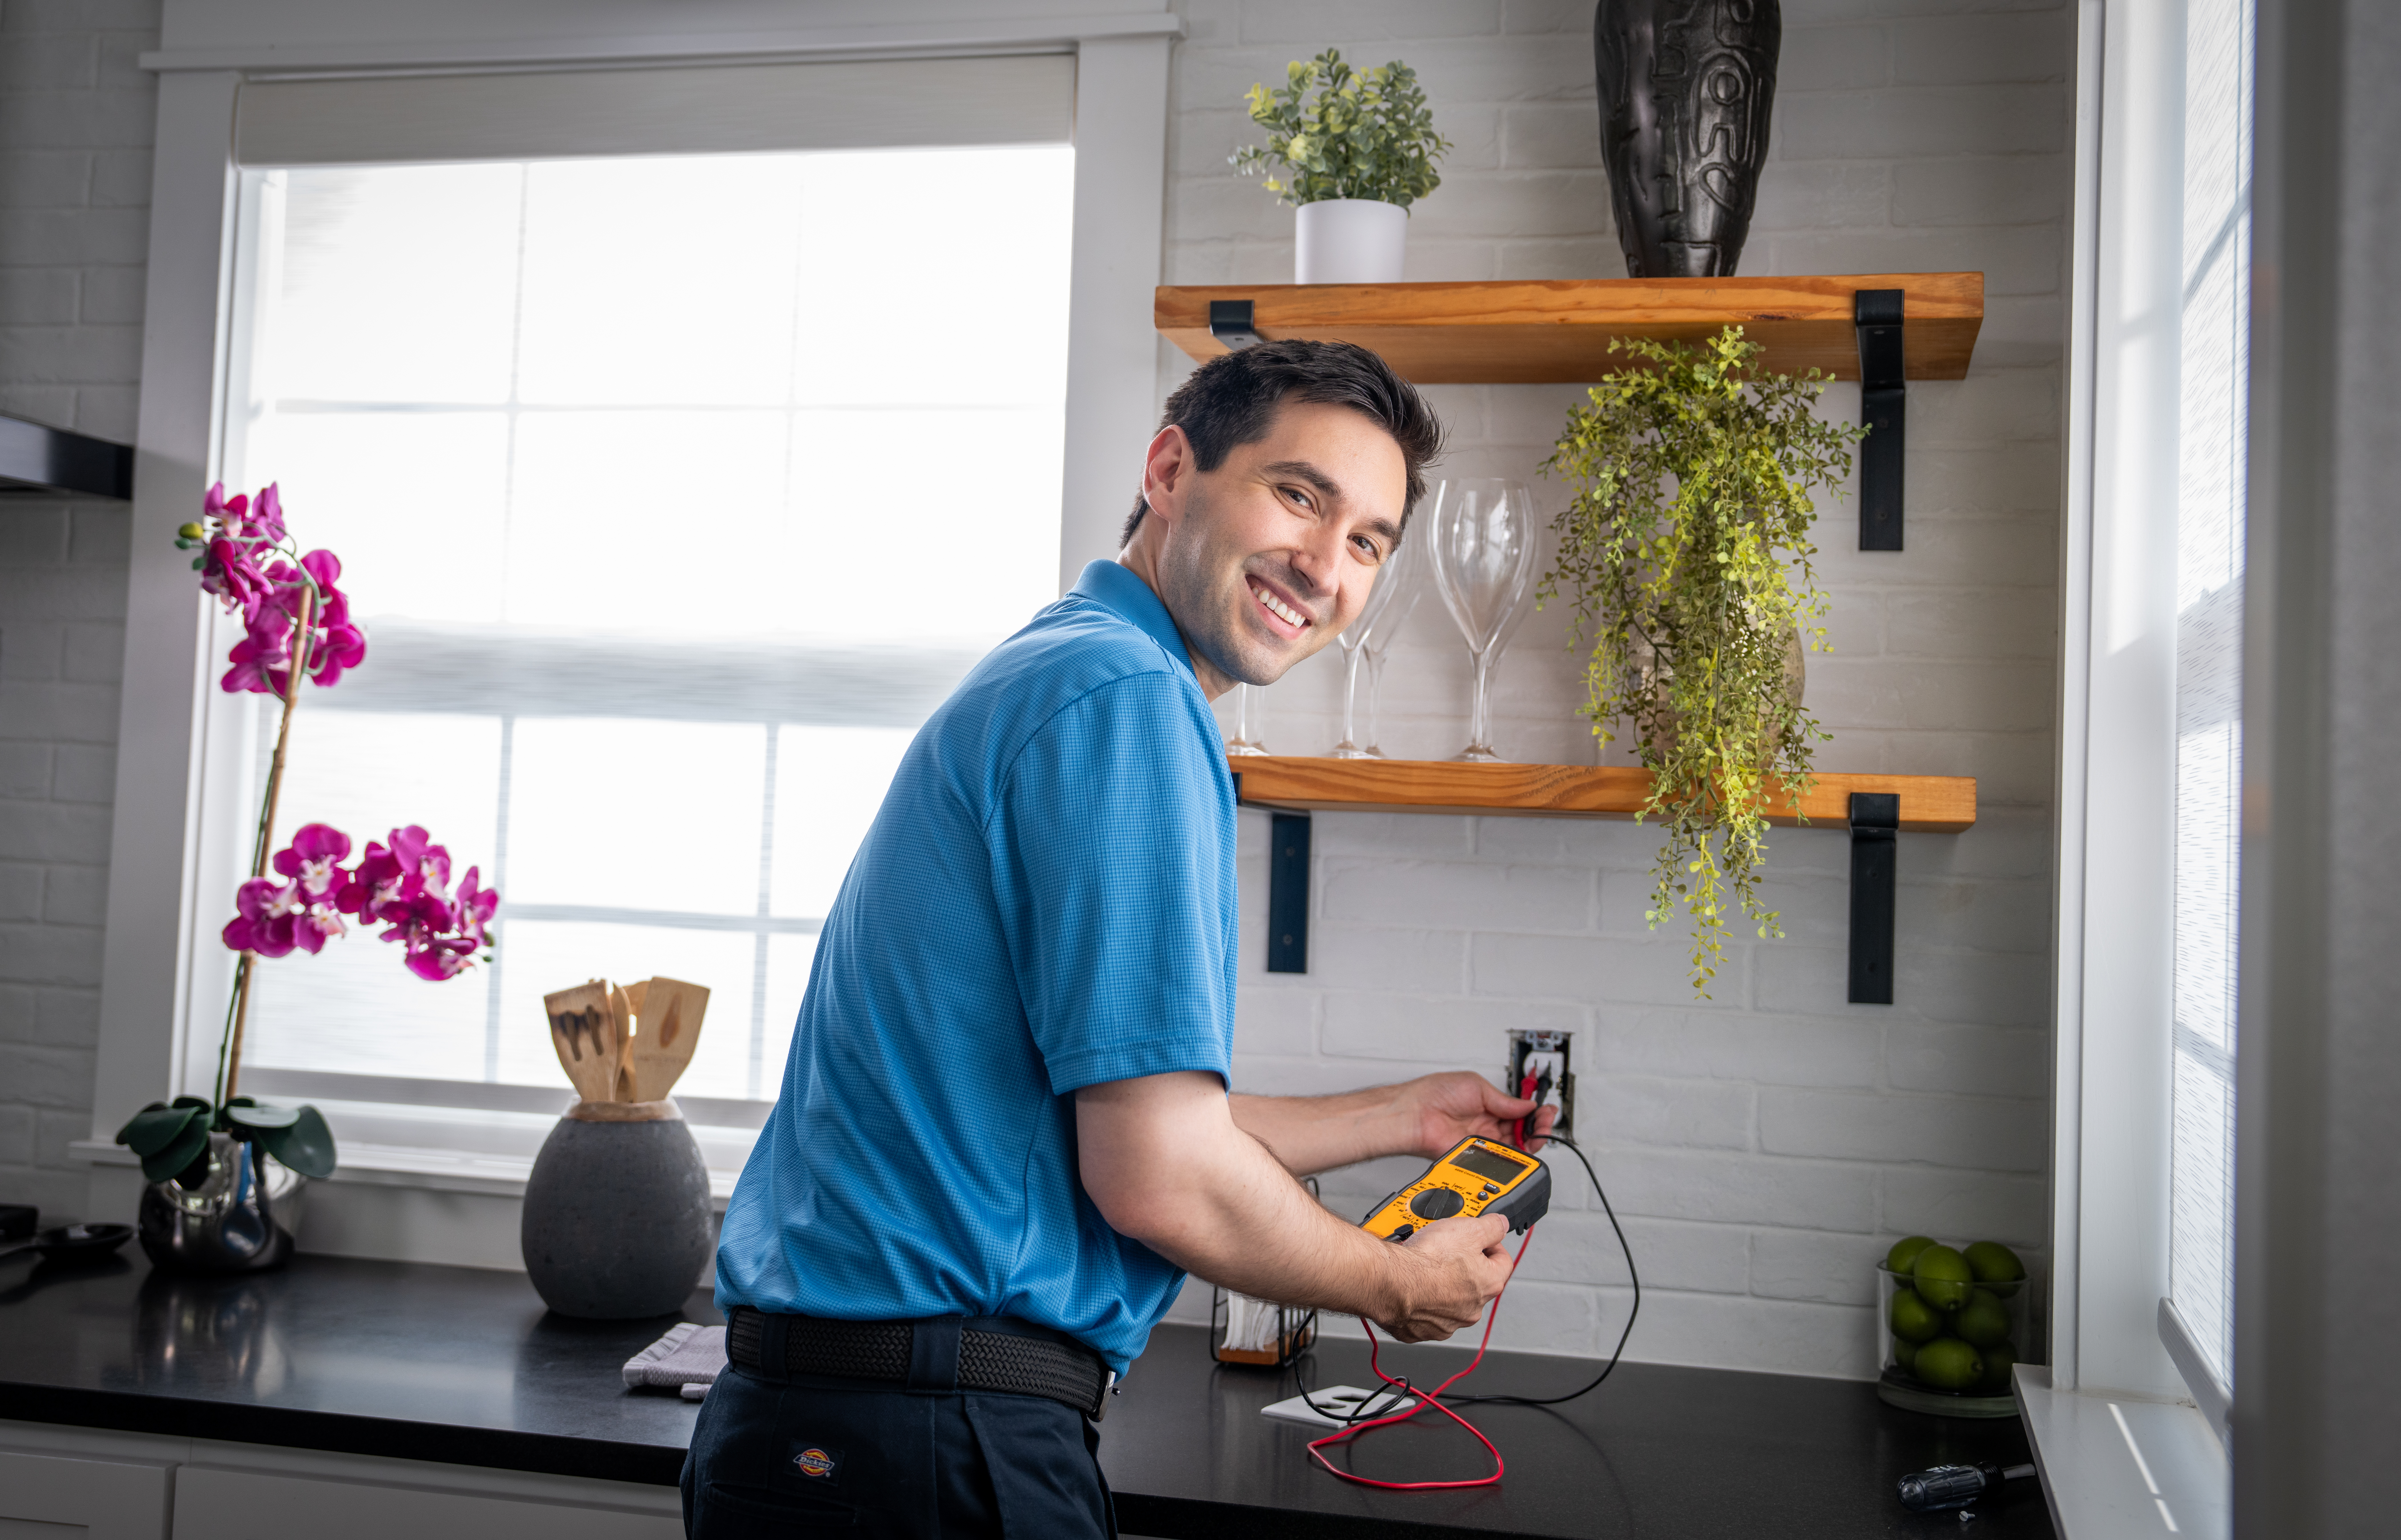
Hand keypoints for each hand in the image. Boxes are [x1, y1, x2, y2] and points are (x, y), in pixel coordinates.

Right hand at [1375, 1213, 1516, 1342]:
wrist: (1390, 1282)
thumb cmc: (1426, 1260)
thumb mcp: (1468, 1228)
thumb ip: (1492, 1226)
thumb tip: (1500, 1224)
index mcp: (1488, 1284)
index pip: (1503, 1261)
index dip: (1491, 1244)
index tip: (1479, 1238)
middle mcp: (1472, 1309)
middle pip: (1476, 1282)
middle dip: (1463, 1265)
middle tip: (1446, 1250)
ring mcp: (1447, 1323)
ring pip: (1450, 1299)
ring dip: (1442, 1284)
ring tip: (1425, 1266)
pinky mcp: (1421, 1330)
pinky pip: (1426, 1313)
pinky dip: (1421, 1300)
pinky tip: (1412, 1285)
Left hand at [1403, 1070, 1556, 1157]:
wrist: (1414, 1115)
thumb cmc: (1434, 1094)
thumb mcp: (1476, 1086)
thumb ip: (1504, 1100)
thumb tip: (1527, 1105)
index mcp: (1488, 1104)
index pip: (1520, 1111)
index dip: (1535, 1112)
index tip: (1545, 1110)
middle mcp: (1486, 1124)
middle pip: (1522, 1131)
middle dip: (1538, 1127)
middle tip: (1545, 1123)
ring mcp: (1482, 1141)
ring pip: (1514, 1148)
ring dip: (1530, 1142)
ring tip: (1537, 1134)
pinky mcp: (1475, 1156)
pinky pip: (1498, 1161)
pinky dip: (1512, 1157)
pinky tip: (1519, 1148)